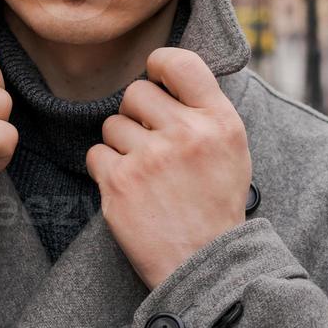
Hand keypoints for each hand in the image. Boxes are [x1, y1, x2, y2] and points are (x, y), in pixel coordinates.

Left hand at [85, 47, 250, 289]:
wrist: (206, 266)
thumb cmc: (215, 205)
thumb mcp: (230, 150)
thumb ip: (202, 110)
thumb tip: (165, 71)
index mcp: (220, 122)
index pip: (180, 62)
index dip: (159, 66)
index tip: (156, 81)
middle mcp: (187, 134)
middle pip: (135, 93)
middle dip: (136, 115)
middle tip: (152, 146)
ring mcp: (151, 158)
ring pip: (112, 125)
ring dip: (121, 147)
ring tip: (146, 175)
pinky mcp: (119, 182)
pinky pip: (96, 154)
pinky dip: (106, 171)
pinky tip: (130, 190)